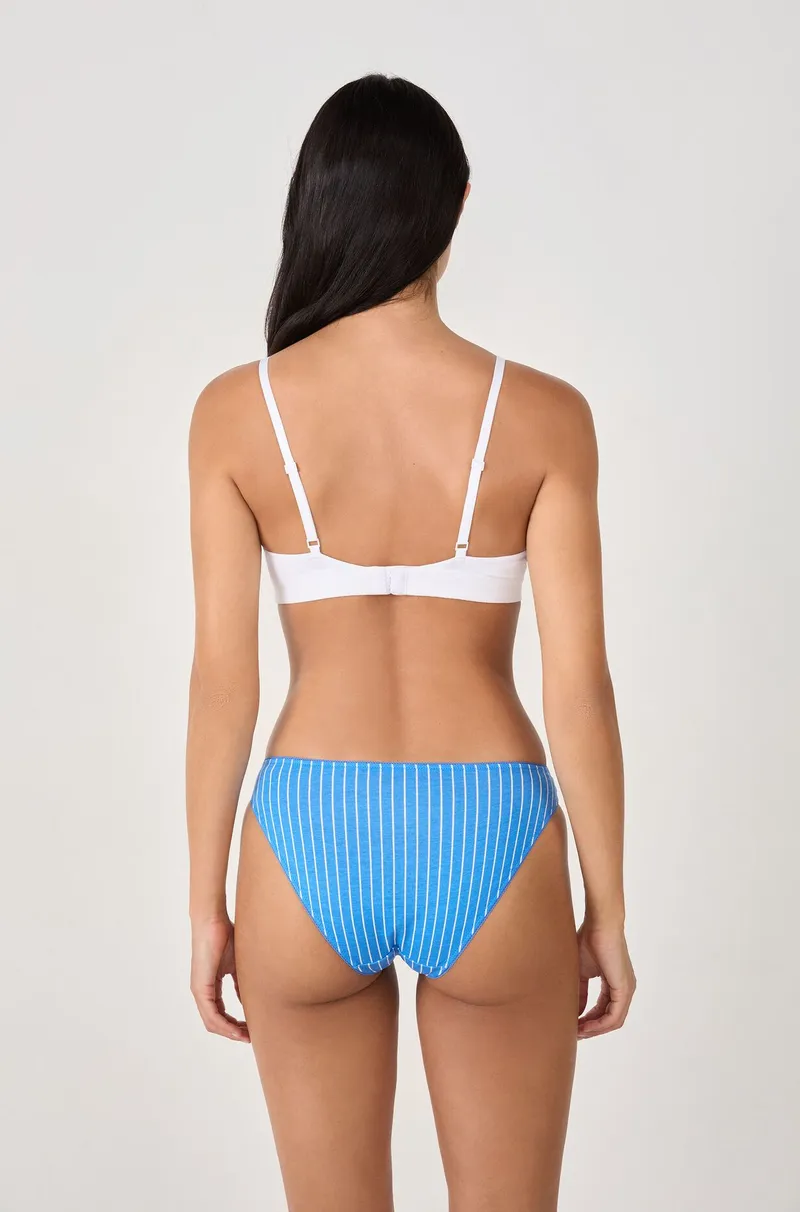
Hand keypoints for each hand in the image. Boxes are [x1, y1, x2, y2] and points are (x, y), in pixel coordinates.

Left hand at [190, 915, 249, 1042]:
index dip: (235, 1024)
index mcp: (209, 987)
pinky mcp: (200, 988)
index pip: (220, 1013)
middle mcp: (201, 992)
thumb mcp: (237, 965)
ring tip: (247, 1036)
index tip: (251, 1028)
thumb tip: (249, 999)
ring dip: (230, 1032)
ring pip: (212, 1022)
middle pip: (215, 1022)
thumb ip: (241, 983)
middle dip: (234, 1032)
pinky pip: (211, 1014)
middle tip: (251, 1037)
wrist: (213, 922)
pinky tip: (237, 1029)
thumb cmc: (225, 936)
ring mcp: (199, 991)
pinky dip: (225, 1024)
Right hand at [577, 920, 635, 1039]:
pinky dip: (599, 1024)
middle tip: (573, 1033)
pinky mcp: (624, 989)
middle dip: (590, 1027)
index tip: (572, 1024)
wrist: (600, 924)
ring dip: (594, 1029)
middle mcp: (624, 988)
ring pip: (612, 1021)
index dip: (587, 1019)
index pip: (603, 1008)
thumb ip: (580, 990)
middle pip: (608, 1018)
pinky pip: (614, 1016)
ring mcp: (626, 990)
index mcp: (615, 982)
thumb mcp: (581, 970)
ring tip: (577, 1032)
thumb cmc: (589, 939)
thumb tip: (575, 1010)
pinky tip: (584, 1026)